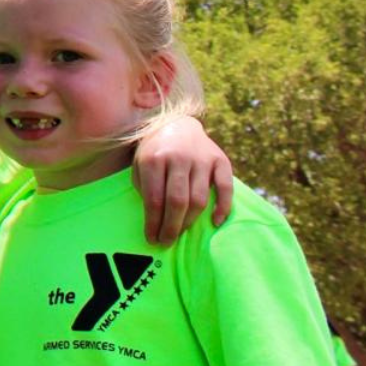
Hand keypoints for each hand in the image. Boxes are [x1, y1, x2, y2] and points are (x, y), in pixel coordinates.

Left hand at [132, 113, 233, 245]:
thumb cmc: (155, 151)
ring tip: (181, 233)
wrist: (177, 124)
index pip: (154, 199)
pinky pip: (226, 188)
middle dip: (171, 227)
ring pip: (199, 199)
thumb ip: (144, 188)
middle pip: (177, 202)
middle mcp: (179, 158)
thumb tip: (154, 220)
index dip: (153, 223)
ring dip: (190, 221)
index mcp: (154, 159)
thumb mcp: (139, 164)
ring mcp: (202, 159)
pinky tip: (215, 222)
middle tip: (166, 242)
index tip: (151, 239)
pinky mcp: (221, 160)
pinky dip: (223, 207)